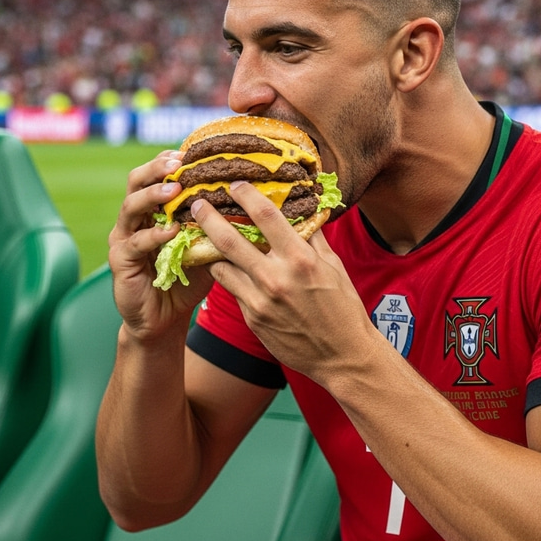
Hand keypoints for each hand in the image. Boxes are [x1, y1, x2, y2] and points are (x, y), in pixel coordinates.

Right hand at [108, 150, 213, 341]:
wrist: (164, 317)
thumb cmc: (188, 278)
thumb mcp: (206, 244)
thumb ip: (217, 224)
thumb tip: (252, 202)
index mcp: (153, 210)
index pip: (156, 176)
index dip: (169, 161)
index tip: (190, 151)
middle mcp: (134, 219)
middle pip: (136, 182)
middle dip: (156, 169)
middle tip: (178, 163)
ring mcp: (124, 239)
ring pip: (130, 207)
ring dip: (153, 197)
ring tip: (174, 191)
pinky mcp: (120, 261)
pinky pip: (135, 243)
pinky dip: (154, 236)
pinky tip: (172, 230)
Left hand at [191, 181, 378, 382]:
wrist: (343, 356)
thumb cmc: (344, 309)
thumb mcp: (334, 267)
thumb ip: (313, 239)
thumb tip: (303, 212)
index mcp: (301, 259)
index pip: (266, 216)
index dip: (245, 195)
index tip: (234, 184)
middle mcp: (276, 277)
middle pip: (229, 239)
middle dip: (208, 217)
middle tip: (196, 204)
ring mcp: (260, 301)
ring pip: (221, 267)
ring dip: (211, 250)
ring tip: (203, 237)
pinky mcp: (252, 319)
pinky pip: (232, 290)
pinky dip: (227, 276)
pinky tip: (226, 268)